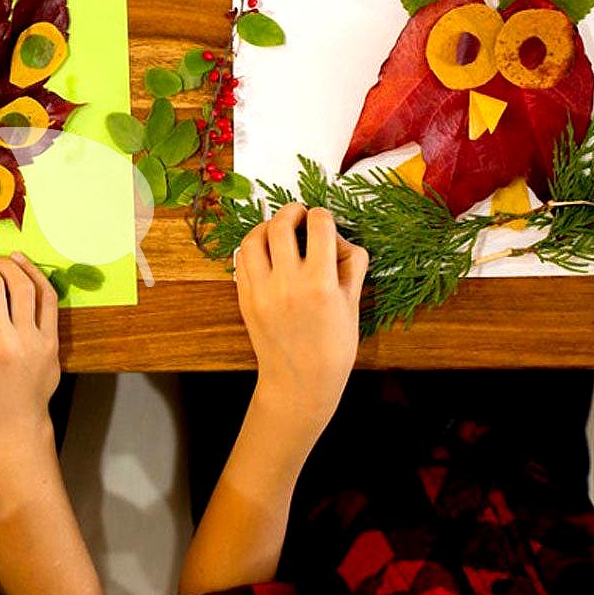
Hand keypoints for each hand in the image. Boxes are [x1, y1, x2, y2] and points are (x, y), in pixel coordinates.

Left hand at [236, 203, 367, 434]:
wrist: (300, 383)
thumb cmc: (333, 347)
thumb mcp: (352, 304)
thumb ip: (351, 265)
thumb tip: (340, 237)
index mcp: (320, 284)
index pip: (319, 224)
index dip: (324, 216)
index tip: (325, 223)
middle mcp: (287, 284)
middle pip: (282, 224)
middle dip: (293, 211)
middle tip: (300, 215)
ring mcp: (261, 291)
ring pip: (253, 237)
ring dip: (266, 225)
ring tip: (278, 230)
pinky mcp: (245, 299)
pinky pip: (241, 259)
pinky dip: (252, 247)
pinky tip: (265, 251)